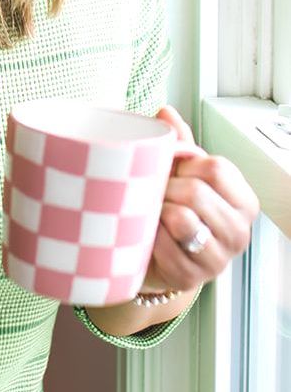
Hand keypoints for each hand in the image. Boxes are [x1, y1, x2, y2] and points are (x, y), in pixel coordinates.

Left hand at [140, 105, 259, 293]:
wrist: (156, 259)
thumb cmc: (173, 211)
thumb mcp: (181, 175)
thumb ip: (178, 144)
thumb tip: (166, 112)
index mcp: (243, 200)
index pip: (216, 167)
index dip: (185, 164)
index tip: (175, 172)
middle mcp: (239, 231)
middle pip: (195, 192)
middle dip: (166, 189)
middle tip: (157, 195)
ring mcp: (219, 259)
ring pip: (180, 218)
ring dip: (157, 212)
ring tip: (153, 215)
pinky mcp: (192, 278)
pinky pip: (163, 246)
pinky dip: (149, 238)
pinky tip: (149, 237)